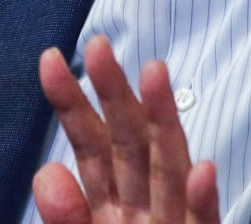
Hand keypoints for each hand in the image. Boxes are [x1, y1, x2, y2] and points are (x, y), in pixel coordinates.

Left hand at [33, 37, 220, 223]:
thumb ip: (66, 218)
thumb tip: (47, 171)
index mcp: (113, 206)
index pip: (91, 147)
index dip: (71, 103)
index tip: (51, 58)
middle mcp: (144, 207)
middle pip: (129, 143)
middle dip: (114, 93)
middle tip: (98, 44)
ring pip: (169, 171)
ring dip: (163, 121)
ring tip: (155, 71)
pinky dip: (202, 200)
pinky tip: (204, 169)